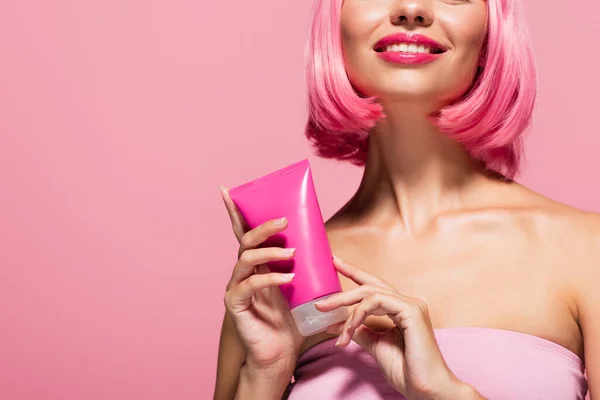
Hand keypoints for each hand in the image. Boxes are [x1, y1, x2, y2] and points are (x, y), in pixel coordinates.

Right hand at [221, 187, 303, 379]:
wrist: (280, 357)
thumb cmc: (292, 324)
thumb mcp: (305, 292)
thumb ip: (312, 273)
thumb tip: (334, 256)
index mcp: (257, 266)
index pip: (245, 234)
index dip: (236, 212)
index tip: (229, 191)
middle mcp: (243, 273)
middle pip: (245, 240)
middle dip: (263, 226)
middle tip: (284, 220)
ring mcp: (237, 288)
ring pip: (246, 258)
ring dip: (269, 250)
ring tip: (292, 253)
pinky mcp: (236, 304)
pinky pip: (250, 284)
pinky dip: (269, 277)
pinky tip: (287, 278)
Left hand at [315, 256, 481, 399]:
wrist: (426, 389)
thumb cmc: (407, 371)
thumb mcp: (376, 346)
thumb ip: (361, 331)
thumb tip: (340, 324)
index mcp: (401, 309)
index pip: (374, 287)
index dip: (354, 273)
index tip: (335, 263)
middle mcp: (407, 303)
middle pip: (369, 286)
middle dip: (342, 291)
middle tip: (320, 302)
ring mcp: (411, 305)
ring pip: (369, 294)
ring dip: (347, 310)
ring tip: (334, 328)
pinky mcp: (411, 310)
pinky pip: (376, 302)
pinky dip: (358, 314)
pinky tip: (350, 330)